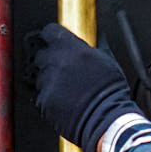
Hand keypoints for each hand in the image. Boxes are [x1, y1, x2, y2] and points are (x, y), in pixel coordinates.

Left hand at [34, 22, 137, 151]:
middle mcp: (56, 62)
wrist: (106, 119)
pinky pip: (41, 95)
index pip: (50, 31)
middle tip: (63, 70)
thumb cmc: (110, 92)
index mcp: (72, 48)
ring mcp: (48, 81)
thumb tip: (90, 41)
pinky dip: (50, 98)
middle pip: (41, 54)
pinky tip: (64, 101)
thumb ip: (91, 49)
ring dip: (50, 81)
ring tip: (67, 90)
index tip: (53, 41)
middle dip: (49, 61)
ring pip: (40, 76)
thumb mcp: (107, 62)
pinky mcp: (44, 100)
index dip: (52, 37)